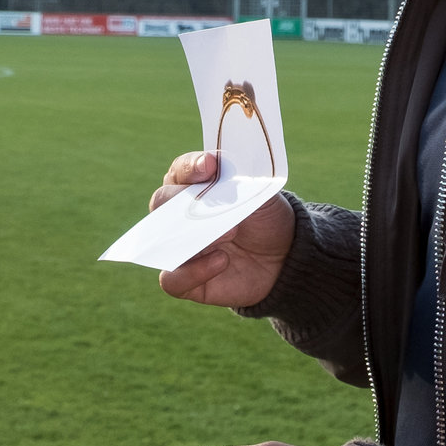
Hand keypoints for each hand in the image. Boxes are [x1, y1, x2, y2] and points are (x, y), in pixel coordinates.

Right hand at [151, 151, 293, 307]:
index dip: (191, 166)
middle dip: (186, 201)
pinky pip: (171, 279)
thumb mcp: (262, 194)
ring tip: (228, 234)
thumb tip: (221, 177)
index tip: (210, 165)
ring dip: (190, 237)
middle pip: (161, 202)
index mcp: (195, 186)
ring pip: (161, 239)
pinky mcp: (186, 279)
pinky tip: (221, 261)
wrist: (285, 256)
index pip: (181, 170)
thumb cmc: (266, 219)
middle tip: (221, 210)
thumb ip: (241, 182)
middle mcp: (179, 215)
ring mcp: (180, 247)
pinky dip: (191, 271)